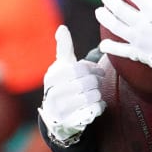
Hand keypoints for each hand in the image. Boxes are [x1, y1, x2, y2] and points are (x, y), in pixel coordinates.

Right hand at [38, 25, 105, 145]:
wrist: (57, 116)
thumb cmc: (63, 85)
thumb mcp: (62, 66)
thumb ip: (64, 48)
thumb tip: (62, 28)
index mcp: (52, 77)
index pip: (79, 68)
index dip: (93, 69)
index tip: (99, 72)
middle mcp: (53, 93)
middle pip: (86, 82)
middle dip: (97, 82)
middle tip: (99, 83)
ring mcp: (60, 110)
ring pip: (91, 96)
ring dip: (98, 94)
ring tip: (96, 93)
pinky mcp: (70, 123)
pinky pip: (92, 111)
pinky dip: (99, 107)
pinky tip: (97, 104)